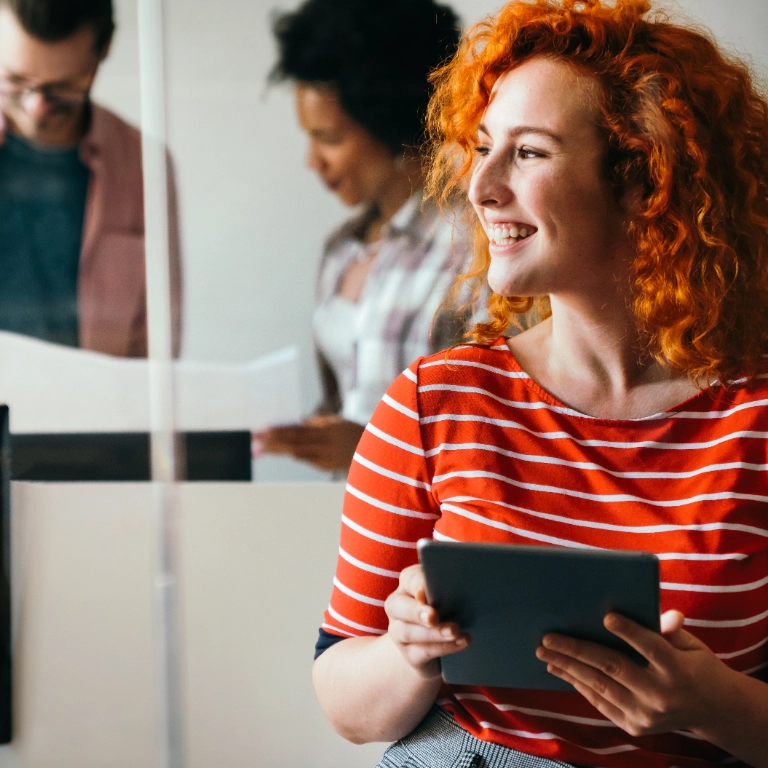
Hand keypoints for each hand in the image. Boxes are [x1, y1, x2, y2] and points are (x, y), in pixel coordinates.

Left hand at [253, 415, 364, 470]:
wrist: (378, 452)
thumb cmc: (354, 433)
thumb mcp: (337, 422)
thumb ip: (317, 423)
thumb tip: (298, 423)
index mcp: (328, 429)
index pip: (297, 430)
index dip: (278, 431)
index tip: (262, 431)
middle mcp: (326, 443)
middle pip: (294, 442)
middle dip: (272, 442)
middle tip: (254, 442)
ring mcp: (327, 457)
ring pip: (298, 453)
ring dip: (278, 450)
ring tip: (260, 449)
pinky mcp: (328, 467)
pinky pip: (307, 460)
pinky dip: (295, 455)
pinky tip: (282, 453)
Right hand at [384, 564, 469, 678]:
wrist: (437, 644)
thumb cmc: (447, 608)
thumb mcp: (448, 593)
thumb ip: (450, 587)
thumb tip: (465, 583)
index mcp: (407, 584)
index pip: (409, 579)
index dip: (417, 585)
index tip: (425, 591)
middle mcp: (397, 606)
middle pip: (397, 606)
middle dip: (416, 612)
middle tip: (433, 616)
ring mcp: (399, 632)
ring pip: (408, 632)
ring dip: (433, 632)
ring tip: (454, 631)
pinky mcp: (409, 654)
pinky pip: (422, 651)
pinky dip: (443, 647)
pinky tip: (461, 642)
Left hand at [536, 610, 734, 737]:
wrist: (714, 710)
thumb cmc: (695, 665)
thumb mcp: (691, 644)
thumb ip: (670, 630)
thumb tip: (665, 613)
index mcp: (678, 669)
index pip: (650, 647)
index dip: (629, 632)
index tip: (607, 617)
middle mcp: (661, 695)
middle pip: (613, 666)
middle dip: (576, 650)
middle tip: (548, 637)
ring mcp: (646, 714)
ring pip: (600, 685)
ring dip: (568, 667)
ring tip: (544, 652)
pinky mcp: (635, 726)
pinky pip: (600, 702)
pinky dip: (579, 684)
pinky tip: (560, 670)